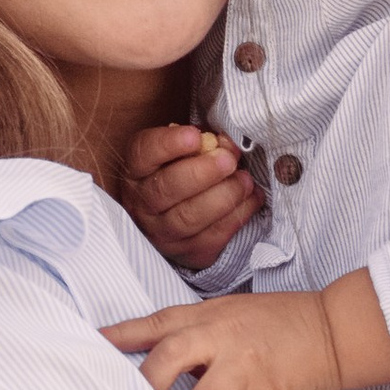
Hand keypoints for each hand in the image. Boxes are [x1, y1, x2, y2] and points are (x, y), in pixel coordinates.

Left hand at [102, 289, 340, 389]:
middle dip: (143, 388)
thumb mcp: (231, 313)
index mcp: (207, 318)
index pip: (155, 324)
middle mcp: (222, 339)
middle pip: (168, 359)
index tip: (88, 347)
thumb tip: (155, 361)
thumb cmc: (280, 323)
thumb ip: (196, 332)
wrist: (335, 328)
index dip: (119, 336)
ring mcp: (246, 367)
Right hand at [124, 121, 260, 272]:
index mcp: (137, 170)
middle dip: (203, 172)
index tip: (195, 137)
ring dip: (224, 196)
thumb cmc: (182, 173)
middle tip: (229, 160)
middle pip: (166, 189)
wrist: (176, 218)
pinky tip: (252, 198)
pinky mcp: (188, 252)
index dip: (169, 144)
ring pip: (190, 218)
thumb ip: (199, 142)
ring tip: (244, 180)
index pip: (144, 154)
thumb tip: (224, 143)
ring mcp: (163, 233)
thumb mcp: (181, 151)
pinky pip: (213, 237)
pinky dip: (237, 215)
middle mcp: (142, 204)